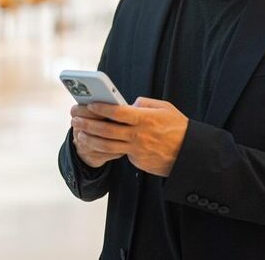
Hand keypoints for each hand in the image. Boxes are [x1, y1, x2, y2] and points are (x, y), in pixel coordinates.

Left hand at [71, 97, 188, 176]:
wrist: (188, 153)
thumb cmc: (177, 127)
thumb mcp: (165, 108)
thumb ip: (145, 104)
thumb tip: (129, 104)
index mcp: (145, 119)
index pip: (117, 112)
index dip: (102, 108)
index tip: (90, 104)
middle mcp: (138, 135)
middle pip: (106, 130)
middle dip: (88, 123)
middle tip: (76, 119)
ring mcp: (136, 150)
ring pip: (106, 146)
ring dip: (90, 139)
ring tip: (79, 134)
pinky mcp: (136, 161)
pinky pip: (118, 153)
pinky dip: (104, 148)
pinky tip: (95, 144)